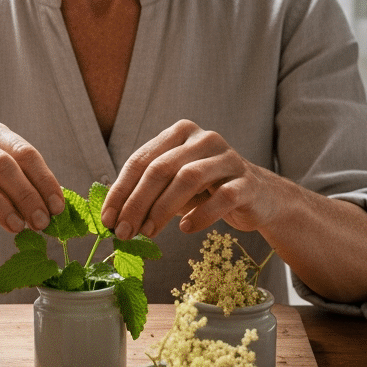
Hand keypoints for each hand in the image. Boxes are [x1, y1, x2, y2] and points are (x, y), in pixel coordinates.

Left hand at [100, 119, 282, 239]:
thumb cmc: (208, 191)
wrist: (258, 198)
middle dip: (137, 203)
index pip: (141, 160)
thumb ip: (147, 192)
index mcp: (180, 133)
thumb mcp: (173, 186)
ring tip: (149, 232)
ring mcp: (228, 158)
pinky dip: (201, 215)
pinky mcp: (247, 182)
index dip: (121, 191)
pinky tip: (186, 228)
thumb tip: (113, 217)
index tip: (107, 220)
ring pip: (188, 178)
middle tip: (124, 232)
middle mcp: (204, 139)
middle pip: (161, 168)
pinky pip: (221, 197)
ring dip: (162, 209)